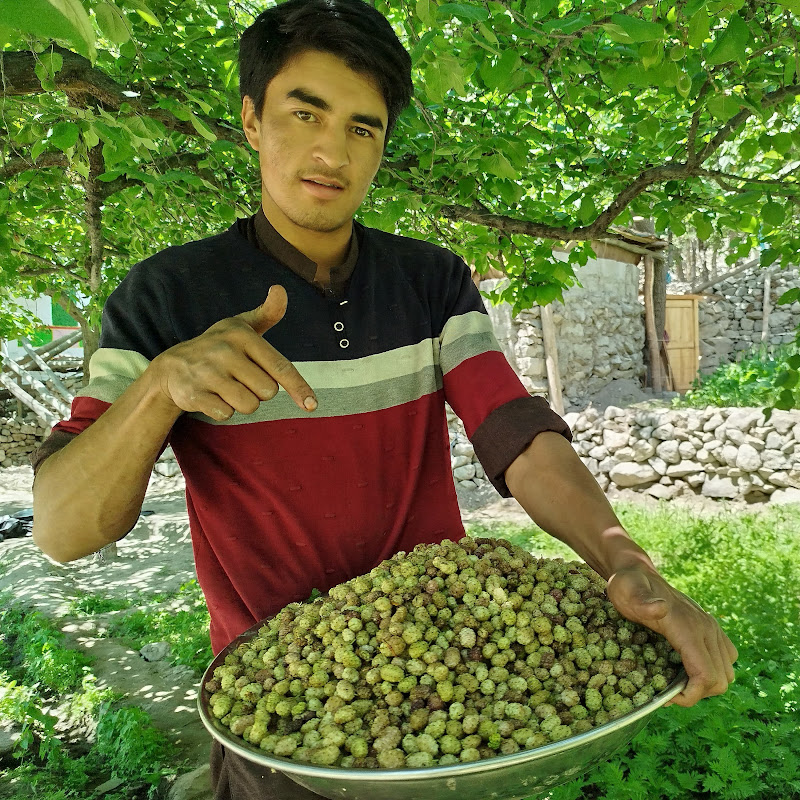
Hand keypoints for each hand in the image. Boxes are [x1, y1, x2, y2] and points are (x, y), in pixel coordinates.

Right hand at [149, 285, 316, 419]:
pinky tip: (212, 396)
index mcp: (242, 335)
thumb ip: (267, 313)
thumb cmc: (218, 346)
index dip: (298, 387)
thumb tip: (280, 289)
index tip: (312, 405)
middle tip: (240, 378)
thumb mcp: (241, 326)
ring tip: (226, 387)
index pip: (280, 367)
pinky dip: (223, 410)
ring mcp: (208, 373)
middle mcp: (225, 351)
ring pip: (249, 405)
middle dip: (259, 392)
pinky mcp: (194, 394)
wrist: (172, 366)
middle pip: (267, 392)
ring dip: (242, 403)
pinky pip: (226, 414)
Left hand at [606, 566, 736, 707]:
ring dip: (706, 684)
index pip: (707, 676)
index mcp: (689, 627)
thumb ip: (642, 602)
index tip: (667, 697)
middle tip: (669, 691)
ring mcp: (711, 628)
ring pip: (726, 672)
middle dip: (697, 694)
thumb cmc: (628, 586)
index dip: (691, 696)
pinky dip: (710, 671)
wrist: (637, 572)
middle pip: (720, 680)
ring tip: (677, 682)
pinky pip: (724, 659)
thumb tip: (660, 608)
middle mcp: (707, 628)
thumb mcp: (626, 592)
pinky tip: (686, 668)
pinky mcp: (711, 629)